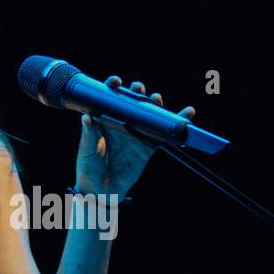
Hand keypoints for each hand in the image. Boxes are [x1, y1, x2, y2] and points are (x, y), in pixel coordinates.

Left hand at [75, 75, 195, 200]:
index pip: (110, 98)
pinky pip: (163, 135)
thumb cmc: (88, 168)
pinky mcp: (148, 147)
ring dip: (156, 104)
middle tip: (138, 90)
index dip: (114, 86)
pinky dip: (176, 124)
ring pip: (149, 115)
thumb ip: (89, 135)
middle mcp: (122, 123)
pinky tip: (186, 115)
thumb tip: (87, 117)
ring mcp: (136, 134)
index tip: (115, 82)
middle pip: (133, 102)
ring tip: (157, 99)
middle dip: (137, 92)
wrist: (101, 191)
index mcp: (105, 120)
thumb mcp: (86, 151)